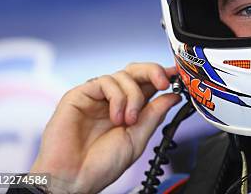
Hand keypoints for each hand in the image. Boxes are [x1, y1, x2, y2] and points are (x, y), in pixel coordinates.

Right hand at [30, 63, 181, 193]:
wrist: (73, 179)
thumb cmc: (100, 165)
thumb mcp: (138, 139)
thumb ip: (154, 115)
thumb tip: (173, 96)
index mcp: (129, 109)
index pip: (148, 84)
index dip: (163, 76)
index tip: (177, 75)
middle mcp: (113, 100)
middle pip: (136, 71)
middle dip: (154, 72)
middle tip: (164, 83)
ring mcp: (96, 96)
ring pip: (124, 75)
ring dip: (134, 96)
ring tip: (129, 121)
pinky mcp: (79, 94)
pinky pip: (105, 81)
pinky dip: (117, 97)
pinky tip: (116, 117)